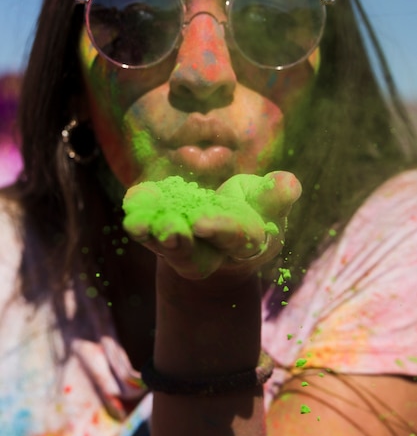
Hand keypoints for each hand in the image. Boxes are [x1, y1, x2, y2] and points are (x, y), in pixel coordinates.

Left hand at [122, 171, 300, 279]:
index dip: (218, 230)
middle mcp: (209, 249)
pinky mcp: (160, 229)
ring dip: (149, 232)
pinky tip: (132, 200)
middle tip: (167, 231)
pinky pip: (146, 223)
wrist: (222, 229)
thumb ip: (276, 196)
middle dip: (178, 242)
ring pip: (161, 243)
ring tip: (136, 222)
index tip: (202, 223)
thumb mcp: (270, 206)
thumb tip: (289, 182)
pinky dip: (140, 210)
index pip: (231, 238)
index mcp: (242, 244)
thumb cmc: (254, 214)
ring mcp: (181, 242)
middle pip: (191, 253)